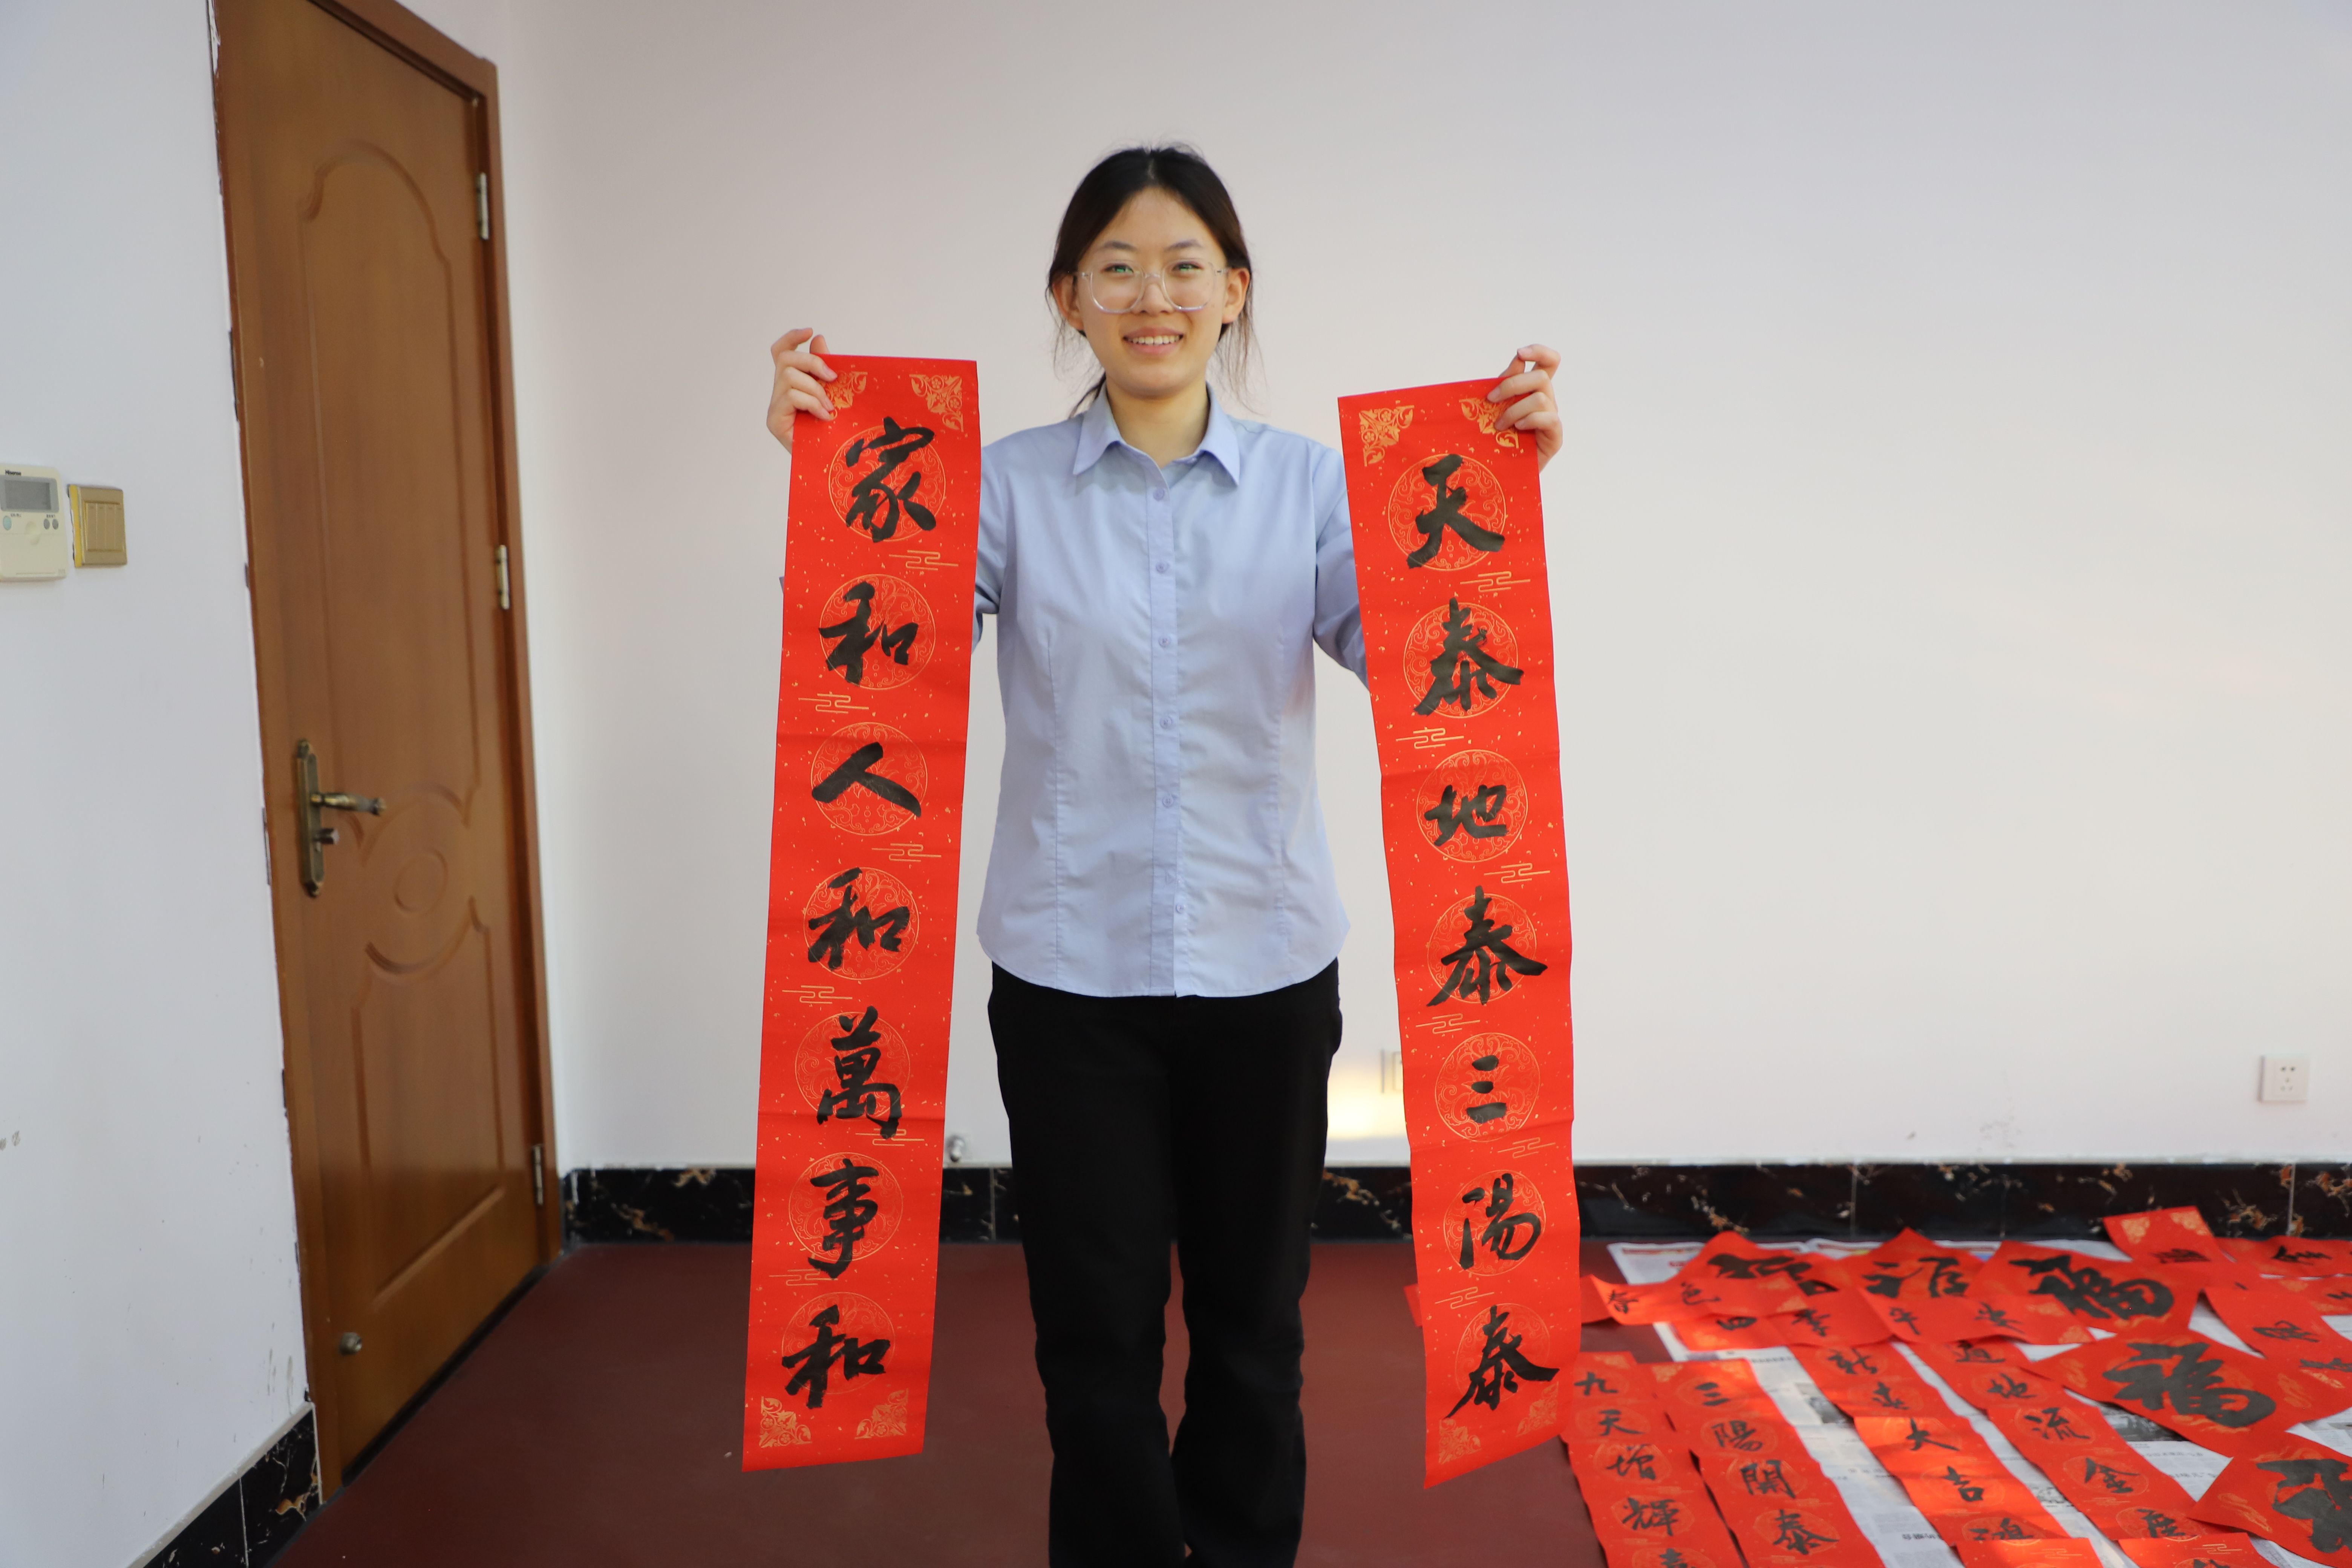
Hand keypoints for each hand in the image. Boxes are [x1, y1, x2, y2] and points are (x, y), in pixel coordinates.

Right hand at [766, 328, 836, 451]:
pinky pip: (791, 397)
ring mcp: (775, 407)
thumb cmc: (832, 430)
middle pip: (785, 359)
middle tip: (832, 379)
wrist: (829, 463)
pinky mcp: (774, 420)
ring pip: (789, 377)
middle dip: (811, 362)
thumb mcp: (832, 393)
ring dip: (814, 389)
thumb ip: (824, 368)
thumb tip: (819, 338)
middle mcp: (779, 393)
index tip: (809, 331)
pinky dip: (811, 403)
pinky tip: (823, 416)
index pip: (780, 352)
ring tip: (829, 407)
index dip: (791, 337)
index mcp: (791, 384)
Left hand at [1487, 343, 1561, 470]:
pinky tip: (1517, 428)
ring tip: (1499, 425)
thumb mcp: (1498, 405)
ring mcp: (1552, 418)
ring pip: (1541, 398)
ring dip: (1514, 409)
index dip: (1539, 351)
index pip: (1549, 362)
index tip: (1520, 353)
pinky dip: (1529, 420)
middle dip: (1512, 384)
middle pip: (1542, 376)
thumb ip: (1507, 382)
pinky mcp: (1555, 436)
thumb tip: (1517, 360)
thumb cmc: (1499, 436)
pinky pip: (1548, 418)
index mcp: (1535, 389)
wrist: (1503, 470)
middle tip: (1491, 399)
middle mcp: (1547, 400)